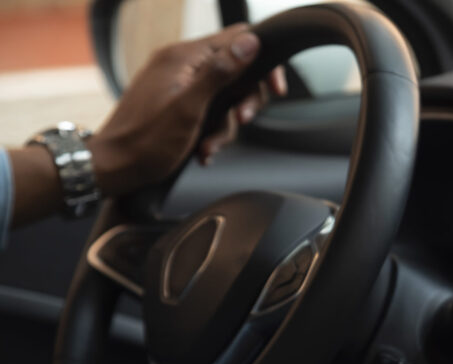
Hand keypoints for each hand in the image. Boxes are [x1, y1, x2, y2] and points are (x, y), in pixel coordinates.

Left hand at [87, 24, 286, 196]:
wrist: (112, 167)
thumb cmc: (145, 142)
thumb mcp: (189, 108)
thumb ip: (220, 72)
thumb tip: (250, 42)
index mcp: (183, 57)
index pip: (238, 38)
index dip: (263, 62)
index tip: (274, 90)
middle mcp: (181, 63)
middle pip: (236, 69)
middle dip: (244, 100)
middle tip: (240, 120)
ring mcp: (178, 82)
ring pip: (224, 95)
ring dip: (225, 124)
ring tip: (208, 145)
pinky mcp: (176, 101)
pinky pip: (208, 108)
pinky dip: (211, 129)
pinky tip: (201, 148)